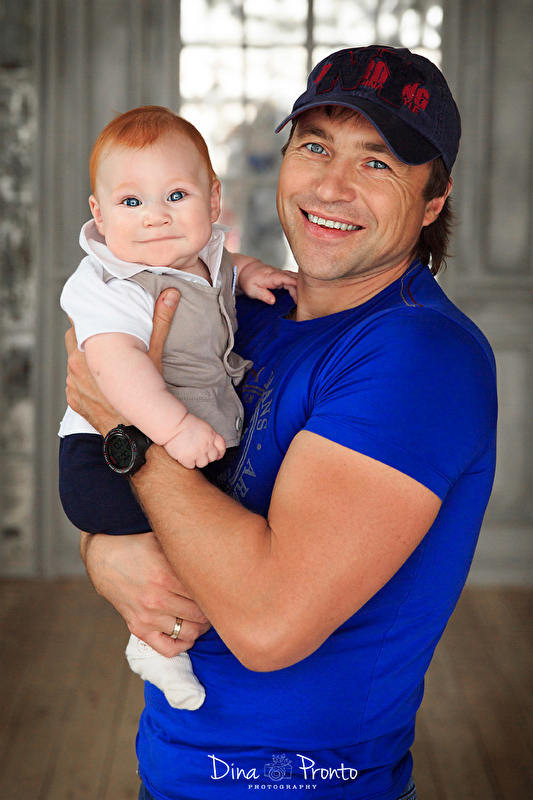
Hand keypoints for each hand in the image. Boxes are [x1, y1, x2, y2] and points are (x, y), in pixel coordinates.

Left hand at [65, 288, 180, 433]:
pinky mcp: (73, 401)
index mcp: (88, 351)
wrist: (134, 436)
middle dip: (86, 337)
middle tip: (104, 337)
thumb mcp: (153, 356)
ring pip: (73, 363)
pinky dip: (84, 381)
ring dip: (85, 361)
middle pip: (73, 340)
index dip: (88, 317)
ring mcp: (72, 385)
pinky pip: (74, 384)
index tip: (96, 313)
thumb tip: (170, 294)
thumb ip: (159, 322)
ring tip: (103, 362)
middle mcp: (75, 366)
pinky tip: (100, 383)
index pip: (78, 323)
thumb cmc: (142, 398)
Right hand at [81, 530, 210, 655]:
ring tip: (205, 617)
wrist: (104, 559)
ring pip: (189, 632)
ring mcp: (147, 616)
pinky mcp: (138, 628)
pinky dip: (183, 644)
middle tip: (216, 604)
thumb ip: (186, 551)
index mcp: (166, 575)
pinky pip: (168, 648)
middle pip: (200, 615)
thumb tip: (216, 554)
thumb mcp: (163, 542)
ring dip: (202, 626)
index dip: (216, 592)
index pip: (204, 593)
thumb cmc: (139, 547)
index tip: (221, 589)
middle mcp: (157, 599)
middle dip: (212, 611)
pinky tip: (188, 633)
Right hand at [164, 413, 225, 468]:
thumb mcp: (202, 427)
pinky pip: (191, 466)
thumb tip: (210, 444)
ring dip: (197, 461)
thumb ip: (208, 436)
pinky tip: (183, 456)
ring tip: (190, 454)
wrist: (172, 424)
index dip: (220, 452)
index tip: (217, 455)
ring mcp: (198, 453)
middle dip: (207, 457)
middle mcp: (207, 445)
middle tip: (199, 454)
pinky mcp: (187, 458)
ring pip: (203, 464)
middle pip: (212, 457)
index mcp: (211, 435)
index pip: (221, 447)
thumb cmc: (184, 423)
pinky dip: (187, 463)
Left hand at [238, 260, 297, 304]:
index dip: (293, 282)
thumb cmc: (248, 280)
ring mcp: (280, 273)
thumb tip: (273, 301)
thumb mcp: (251, 290)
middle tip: (303, 301)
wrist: (246, 269)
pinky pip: (292, 279)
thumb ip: (262, 295)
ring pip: (294, 277)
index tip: (302, 288)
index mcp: (270, 276)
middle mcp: (277, 273)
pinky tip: (300, 294)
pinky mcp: (282, 276)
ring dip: (300, 286)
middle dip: (300, 287)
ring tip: (303, 299)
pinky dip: (297, 285)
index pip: (284, 277)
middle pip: (292, 277)